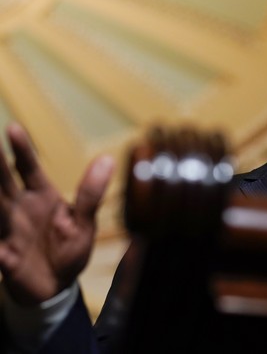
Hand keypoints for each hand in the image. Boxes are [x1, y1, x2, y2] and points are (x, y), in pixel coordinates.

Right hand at [0, 123, 113, 304]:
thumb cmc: (70, 248)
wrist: (57, 286)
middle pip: (2, 182)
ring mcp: (7, 231)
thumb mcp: (85, 222)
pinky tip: (0, 250)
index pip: (28, 169)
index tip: (13, 127)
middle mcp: (19, 208)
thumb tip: (108, 159)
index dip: (22, 150)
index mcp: (41, 197)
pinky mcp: (3, 257)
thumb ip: (91, 193)